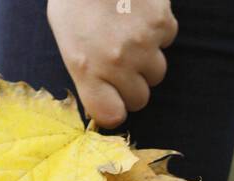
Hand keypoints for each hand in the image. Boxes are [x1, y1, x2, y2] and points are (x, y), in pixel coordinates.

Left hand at [47, 0, 176, 127]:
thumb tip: (103, 98)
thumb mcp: (66, 36)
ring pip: (157, 73)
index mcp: (86, 68)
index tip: (113, 101)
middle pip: (139, 99)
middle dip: (132, 85)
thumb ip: (84, 71)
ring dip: (147, 59)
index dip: (114, 110)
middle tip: (121, 62)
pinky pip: (167, 40)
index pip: (111, 116)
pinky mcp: (161, 22)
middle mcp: (116, 62)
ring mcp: (142, 43)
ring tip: (129, 33)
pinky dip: (158, 30)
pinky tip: (140, 13)